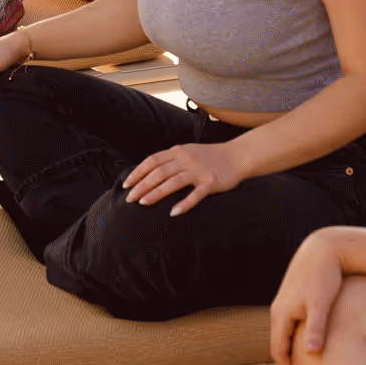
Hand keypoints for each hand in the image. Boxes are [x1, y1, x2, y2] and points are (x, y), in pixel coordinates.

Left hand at [123, 141, 243, 216]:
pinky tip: (173, 213)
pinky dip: (184, 204)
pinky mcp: (211, 182)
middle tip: (129, 198)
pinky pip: (195, 195)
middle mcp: (187, 159)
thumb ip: (173, 159)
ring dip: (156, 192)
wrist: (239, 155)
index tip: (126, 185)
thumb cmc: (212, 156)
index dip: (138, 172)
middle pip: (159, 172)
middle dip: (142, 185)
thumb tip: (152, 172)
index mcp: (179, 151)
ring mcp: (199, 171)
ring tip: (143, 203)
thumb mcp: (190, 151)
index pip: (153, 160)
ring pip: (173, 181)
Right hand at [268, 229, 348, 364]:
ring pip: (284, 331)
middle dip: (287, 361)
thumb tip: (311, 353)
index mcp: (281, 314)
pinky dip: (296, 334)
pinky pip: (291, 321)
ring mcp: (284, 301)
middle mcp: (278, 309)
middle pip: (278, 342)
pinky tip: (309, 337)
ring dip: (291, 347)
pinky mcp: (293, 295)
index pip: (277, 351)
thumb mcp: (321, 304)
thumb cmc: (324, 275)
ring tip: (304, 362)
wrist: (323, 247)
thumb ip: (315, 329)